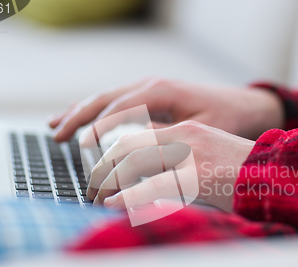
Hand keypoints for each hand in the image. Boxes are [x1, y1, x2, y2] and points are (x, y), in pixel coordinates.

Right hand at [48, 78, 282, 141]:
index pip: (119, 108)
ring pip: (104, 99)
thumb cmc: (224, 117)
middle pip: (104, 100)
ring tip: (55, 126)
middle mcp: (149, 86)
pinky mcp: (148, 99)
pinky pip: (114, 103)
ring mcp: (147, 90)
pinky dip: (93, 111)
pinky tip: (78, 118)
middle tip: (56, 135)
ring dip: (78, 112)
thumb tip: (134, 149)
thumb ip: (166, 137)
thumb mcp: (198, 129)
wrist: (242, 106)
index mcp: (160, 91)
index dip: (99, 126)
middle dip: (78, 117)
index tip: (81, 145)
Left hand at [88, 120, 254, 211]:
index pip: (137, 132)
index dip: (113, 149)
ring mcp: (191, 155)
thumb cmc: (244, 171)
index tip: (99, 166)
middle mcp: (185, 136)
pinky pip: (155, 184)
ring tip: (97, 197)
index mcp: (187, 130)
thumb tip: (152, 176)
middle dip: (104, 164)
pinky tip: (115, 203)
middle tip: (93, 184)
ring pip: (136, 161)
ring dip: (111, 180)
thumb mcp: (208, 156)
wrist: (279, 173)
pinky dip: (131, 195)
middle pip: (129, 143)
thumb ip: (180, 161)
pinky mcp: (198, 176)